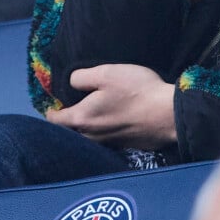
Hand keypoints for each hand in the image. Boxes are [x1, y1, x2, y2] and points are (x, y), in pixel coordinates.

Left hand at [46, 63, 176, 149]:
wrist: (168, 115)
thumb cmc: (135, 90)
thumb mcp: (106, 73)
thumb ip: (81, 77)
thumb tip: (70, 83)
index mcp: (81, 119)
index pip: (54, 120)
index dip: (51, 109)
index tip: (55, 101)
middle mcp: (90, 137)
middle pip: (69, 132)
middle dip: (67, 121)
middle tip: (73, 105)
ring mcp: (108, 144)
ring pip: (86, 138)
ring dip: (85, 127)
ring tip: (92, 112)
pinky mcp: (124, 146)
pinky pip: (103, 140)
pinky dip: (101, 131)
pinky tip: (111, 120)